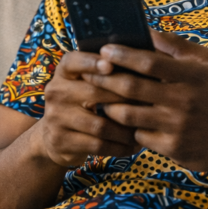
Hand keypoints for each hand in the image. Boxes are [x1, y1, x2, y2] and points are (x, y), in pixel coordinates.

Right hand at [34, 51, 140, 166]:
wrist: (55, 137)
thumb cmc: (82, 103)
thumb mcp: (85, 84)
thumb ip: (105, 73)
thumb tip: (144, 63)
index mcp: (63, 72)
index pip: (73, 61)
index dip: (91, 62)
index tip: (111, 65)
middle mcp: (55, 92)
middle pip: (94, 93)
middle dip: (126, 98)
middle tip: (151, 102)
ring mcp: (56, 118)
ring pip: (99, 125)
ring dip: (126, 130)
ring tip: (146, 129)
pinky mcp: (61, 141)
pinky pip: (97, 145)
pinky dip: (120, 147)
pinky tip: (133, 146)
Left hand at [82, 31, 207, 172]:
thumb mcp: (206, 63)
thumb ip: (175, 45)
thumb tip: (145, 29)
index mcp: (192, 75)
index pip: (149, 62)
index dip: (122, 55)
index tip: (104, 49)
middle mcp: (184, 101)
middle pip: (131, 87)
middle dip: (104, 79)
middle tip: (88, 73)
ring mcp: (177, 126)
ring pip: (127, 114)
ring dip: (109, 105)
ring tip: (100, 97)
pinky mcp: (173, 148)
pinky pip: (139, 135)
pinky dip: (128, 128)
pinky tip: (121, 121)